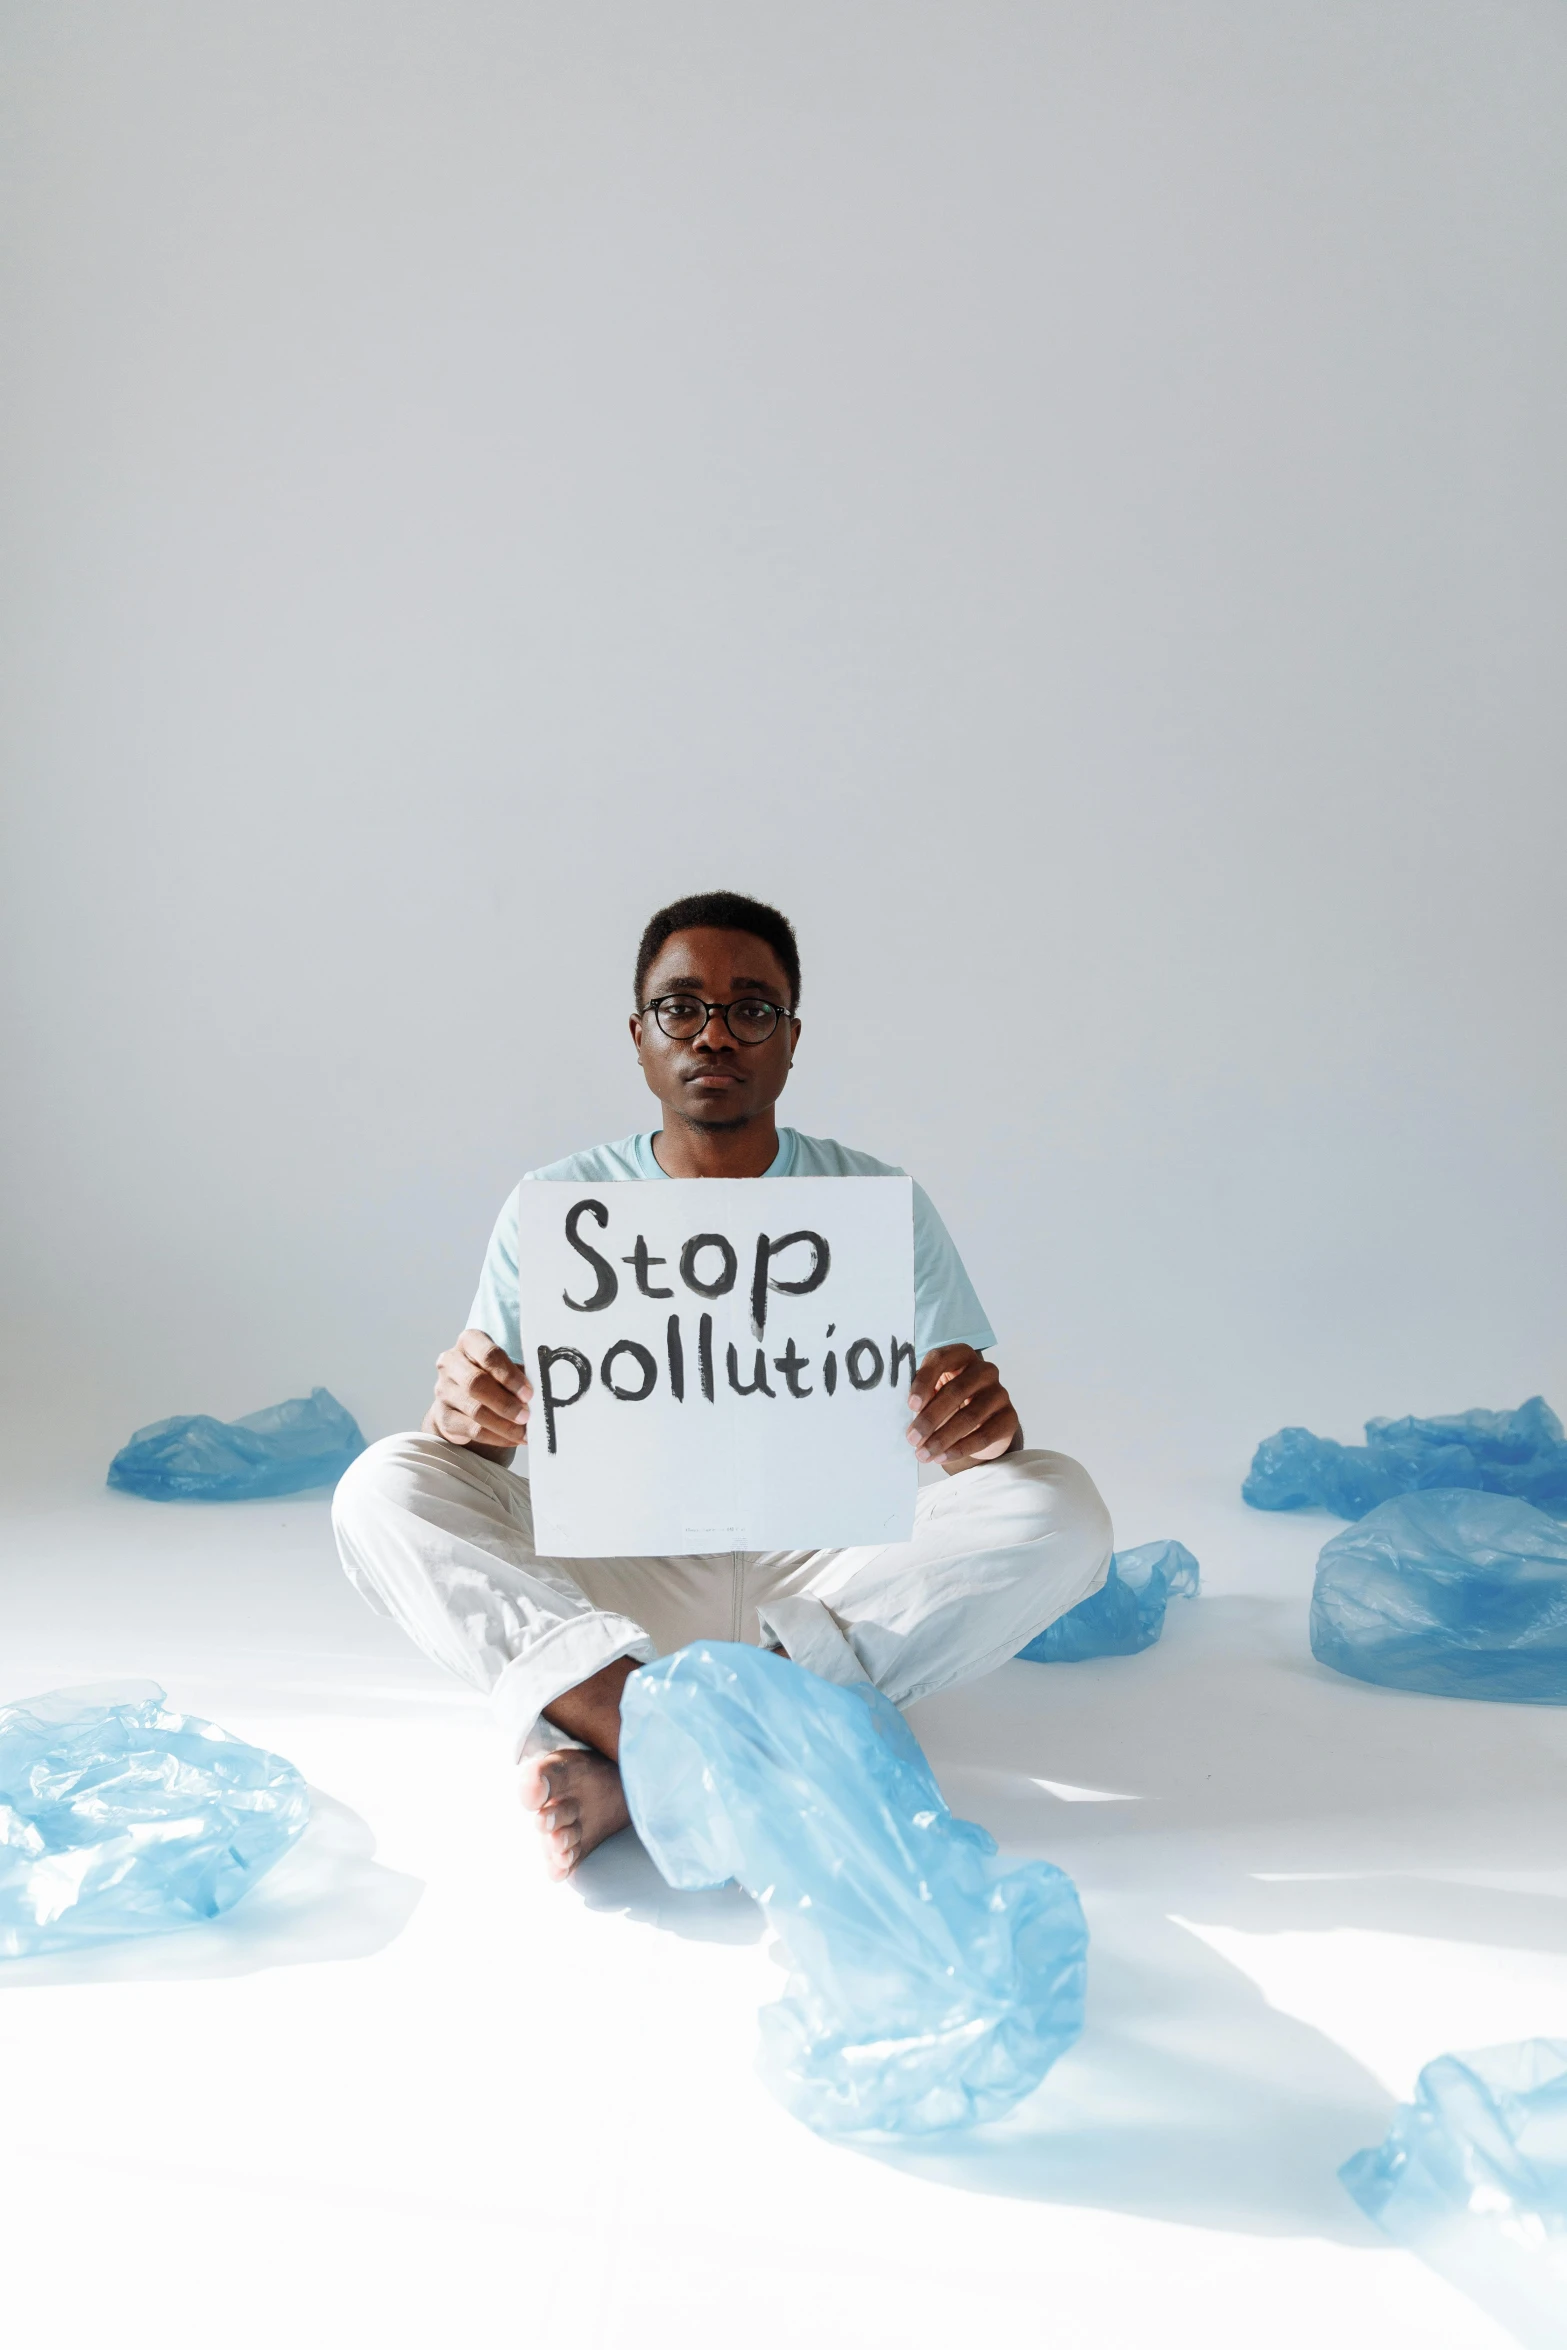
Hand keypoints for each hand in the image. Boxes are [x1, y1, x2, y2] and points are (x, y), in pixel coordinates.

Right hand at [424, 1329, 531, 1452]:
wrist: (461, 1400)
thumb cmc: (491, 1377)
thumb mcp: (504, 1368)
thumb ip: (520, 1375)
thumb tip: (541, 1395)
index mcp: (470, 1342)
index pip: (489, 1355)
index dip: (510, 1375)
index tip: (529, 1393)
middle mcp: (451, 1362)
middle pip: (476, 1383)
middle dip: (505, 1403)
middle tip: (526, 1416)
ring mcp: (443, 1390)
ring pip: (475, 1410)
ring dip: (504, 1424)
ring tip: (523, 1432)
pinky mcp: (443, 1416)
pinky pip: (472, 1430)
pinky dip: (496, 1437)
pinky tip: (512, 1438)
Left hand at [906, 1344, 1020, 1468]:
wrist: (982, 1424)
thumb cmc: (950, 1402)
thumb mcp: (934, 1392)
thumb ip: (922, 1396)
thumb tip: (908, 1412)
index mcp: (961, 1355)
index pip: (941, 1359)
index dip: (924, 1381)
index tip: (911, 1405)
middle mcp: (984, 1370)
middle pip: (956, 1390)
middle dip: (930, 1418)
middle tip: (912, 1438)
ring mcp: (1000, 1393)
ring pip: (970, 1416)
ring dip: (943, 1438)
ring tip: (924, 1454)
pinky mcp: (1009, 1417)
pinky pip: (985, 1435)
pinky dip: (961, 1448)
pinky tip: (942, 1457)